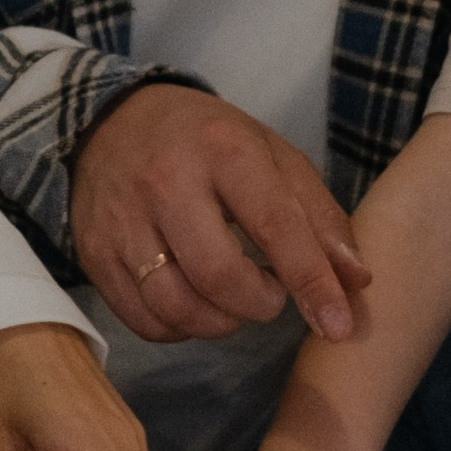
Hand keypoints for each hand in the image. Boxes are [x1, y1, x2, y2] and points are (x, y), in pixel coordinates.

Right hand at [72, 86, 369, 344]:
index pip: (274, 225)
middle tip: (269, 295)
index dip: (310, 281)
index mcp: (223, 150)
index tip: (336, 325)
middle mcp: (166, 183)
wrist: (111, 121)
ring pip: (176, 306)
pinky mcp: (94, 252)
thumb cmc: (208, 142)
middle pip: (219, 276)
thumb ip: (319, 217)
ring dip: (220, 323)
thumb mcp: (272, 157)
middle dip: (259, 304)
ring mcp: (123, 220)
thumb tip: (356, 282)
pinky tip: (195, 306)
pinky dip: (180, 329)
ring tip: (233, 302)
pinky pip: (143, 320)